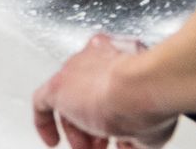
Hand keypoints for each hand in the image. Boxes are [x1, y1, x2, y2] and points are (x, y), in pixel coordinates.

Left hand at [32, 34, 179, 148]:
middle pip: (87, 94)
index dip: (111, 114)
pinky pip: (43, 104)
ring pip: (69, 101)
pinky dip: (45, 123)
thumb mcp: (150, 121)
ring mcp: (75, 69)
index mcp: (121, 56)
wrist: (141, 85)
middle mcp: (95, 57)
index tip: (113, 129)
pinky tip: (52, 141)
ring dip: (78, 129)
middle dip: (94, 125)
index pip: (110, 85)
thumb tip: (132, 144)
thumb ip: (135, 129)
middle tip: (99, 145)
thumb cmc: (152, 97)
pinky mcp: (57, 86)